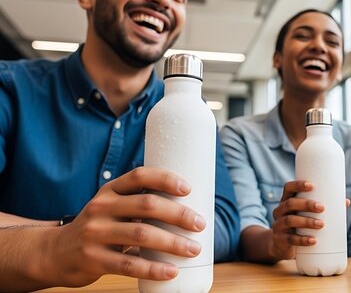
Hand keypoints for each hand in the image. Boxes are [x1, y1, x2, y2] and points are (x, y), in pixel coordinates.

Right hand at [47, 167, 205, 286]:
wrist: (54, 253)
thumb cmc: (98, 228)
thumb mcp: (111, 208)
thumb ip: (138, 204)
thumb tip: (188, 209)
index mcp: (110, 191)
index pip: (139, 176)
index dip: (165, 179)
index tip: (188, 189)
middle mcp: (101, 207)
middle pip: (147, 205)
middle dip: (178, 214)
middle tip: (200, 224)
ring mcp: (95, 233)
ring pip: (141, 235)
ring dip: (172, 243)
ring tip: (193, 249)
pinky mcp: (92, 259)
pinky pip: (128, 264)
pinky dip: (153, 269)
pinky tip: (172, 271)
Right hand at [269, 180, 324, 260]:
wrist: (282, 245)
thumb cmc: (300, 224)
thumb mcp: (307, 214)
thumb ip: (324, 207)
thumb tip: (346, 201)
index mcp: (286, 200)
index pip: (288, 188)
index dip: (298, 185)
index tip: (312, 186)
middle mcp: (280, 211)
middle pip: (290, 203)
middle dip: (306, 204)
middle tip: (322, 208)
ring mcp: (278, 225)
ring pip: (289, 220)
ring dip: (306, 221)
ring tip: (321, 224)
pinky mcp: (280, 240)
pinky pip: (290, 239)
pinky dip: (302, 240)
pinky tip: (313, 240)